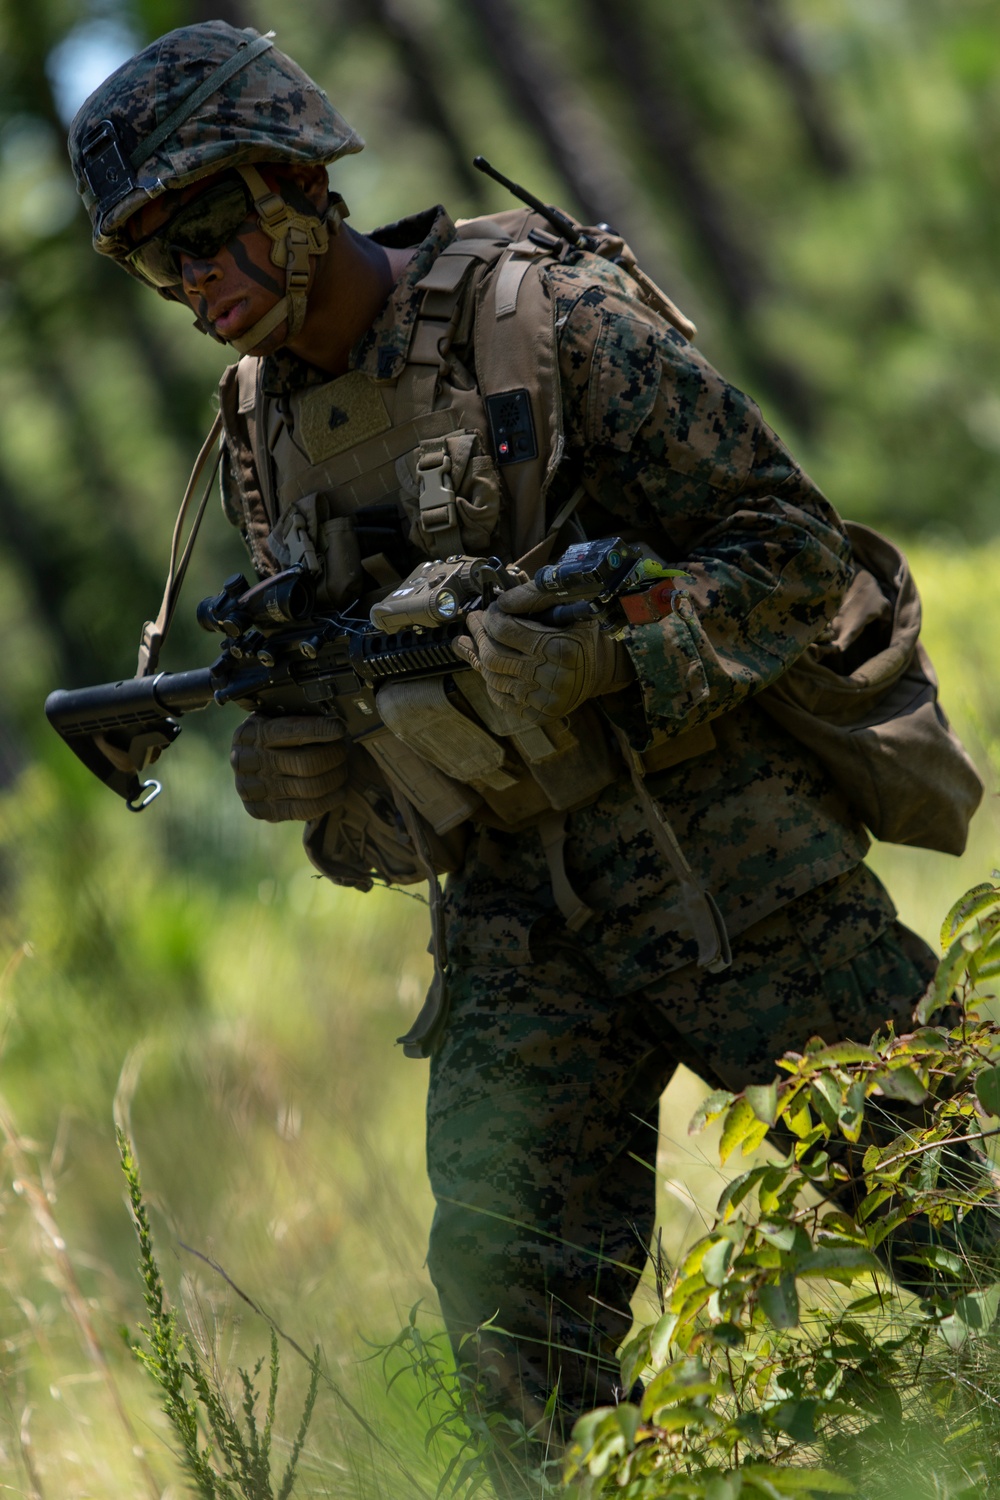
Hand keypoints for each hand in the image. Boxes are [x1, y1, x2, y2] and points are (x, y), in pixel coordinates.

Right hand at [230, 714, 347, 821]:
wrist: (250, 767)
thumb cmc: (272, 738)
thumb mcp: (275, 719)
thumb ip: (297, 717)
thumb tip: (334, 717)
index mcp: (250, 733)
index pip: (290, 731)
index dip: (319, 730)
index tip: (340, 729)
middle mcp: (246, 761)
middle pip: (305, 763)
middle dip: (333, 756)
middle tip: (344, 750)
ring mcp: (253, 789)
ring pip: (309, 788)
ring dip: (335, 778)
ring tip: (342, 769)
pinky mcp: (262, 810)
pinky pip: (304, 810)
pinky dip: (329, 800)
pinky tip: (338, 791)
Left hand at [455, 581, 634, 722]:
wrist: (602, 669)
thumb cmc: (581, 633)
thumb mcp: (567, 607)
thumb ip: (534, 597)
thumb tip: (500, 601)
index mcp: (560, 648)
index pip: (504, 630)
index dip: (490, 617)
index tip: (490, 610)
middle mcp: (553, 678)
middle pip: (493, 656)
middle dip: (479, 636)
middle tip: (473, 622)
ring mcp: (545, 700)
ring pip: (492, 678)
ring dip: (481, 658)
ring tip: (477, 641)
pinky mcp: (539, 714)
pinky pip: (501, 698)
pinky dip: (491, 681)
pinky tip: (489, 666)